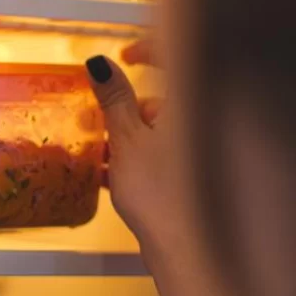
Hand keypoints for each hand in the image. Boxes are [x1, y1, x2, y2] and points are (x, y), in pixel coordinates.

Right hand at [85, 42, 180, 253]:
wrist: (183, 246)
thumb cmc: (160, 192)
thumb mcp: (127, 140)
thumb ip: (114, 99)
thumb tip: (100, 65)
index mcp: (190, 105)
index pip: (174, 57)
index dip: (145, 50)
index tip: (122, 57)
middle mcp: (200, 122)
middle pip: (160, 99)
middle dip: (124, 109)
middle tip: (96, 121)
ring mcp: (197, 149)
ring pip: (157, 129)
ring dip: (125, 136)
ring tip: (98, 155)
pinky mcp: (190, 173)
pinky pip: (160, 153)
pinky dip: (136, 157)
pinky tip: (111, 174)